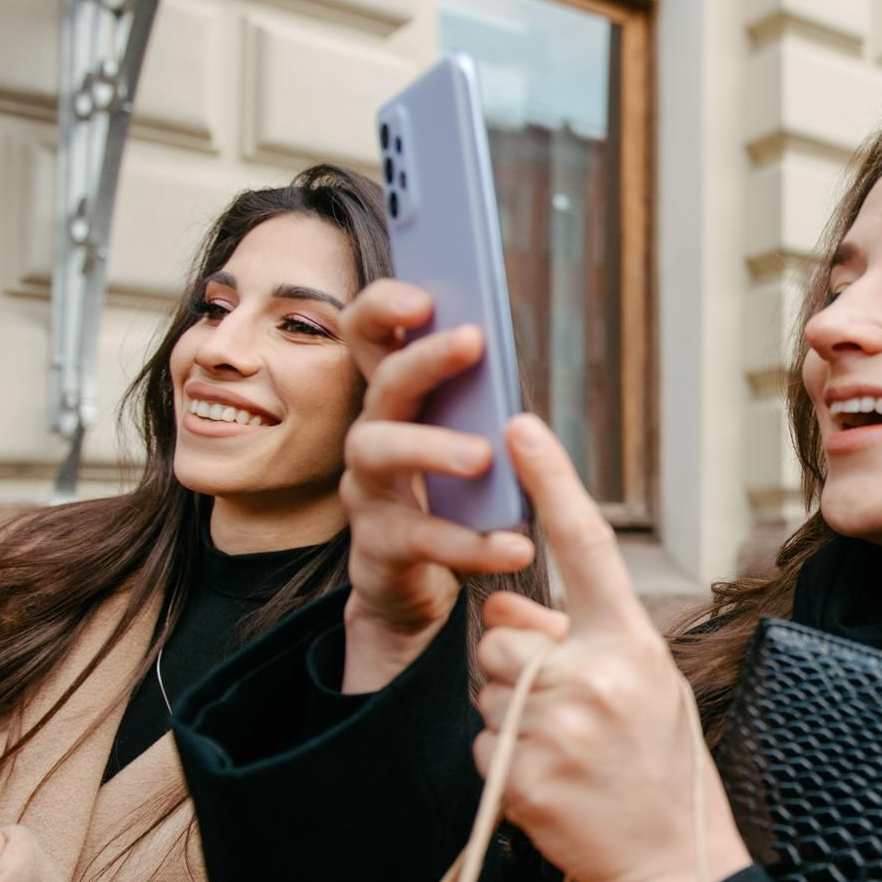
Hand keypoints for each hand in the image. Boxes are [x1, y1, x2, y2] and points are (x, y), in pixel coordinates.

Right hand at [338, 280, 535, 691]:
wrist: (413, 585)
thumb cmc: (449, 495)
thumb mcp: (462, 435)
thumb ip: (475, 394)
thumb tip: (498, 342)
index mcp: (395, 399)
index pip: (368, 333)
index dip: (385, 307)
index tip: (424, 296)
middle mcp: (371, 433)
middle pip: (383, 382)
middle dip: (424, 357)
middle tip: (472, 340)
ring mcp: (368, 490)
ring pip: (380, 452)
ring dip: (432, 447)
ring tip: (483, 456)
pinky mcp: (379, 546)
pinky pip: (421, 539)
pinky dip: (470, 543)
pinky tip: (513, 544)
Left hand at [472, 415, 751, 881]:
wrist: (673, 863)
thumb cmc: (661, 766)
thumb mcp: (645, 685)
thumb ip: (580, 640)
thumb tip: (504, 618)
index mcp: (633, 642)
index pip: (588, 545)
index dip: (553, 481)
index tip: (520, 426)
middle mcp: (593, 676)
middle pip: (504, 638)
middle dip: (517, 668)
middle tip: (568, 713)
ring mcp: (555, 729)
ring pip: (485, 690)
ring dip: (508, 716)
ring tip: (564, 751)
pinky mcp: (521, 778)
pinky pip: (480, 744)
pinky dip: (503, 762)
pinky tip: (549, 785)